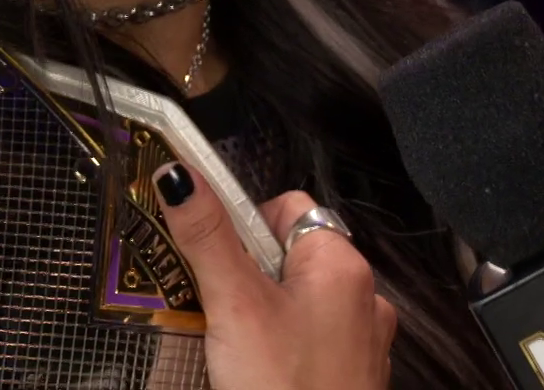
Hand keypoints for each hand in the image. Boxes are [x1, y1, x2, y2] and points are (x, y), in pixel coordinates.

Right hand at [153, 162, 395, 389]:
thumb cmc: (283, 388)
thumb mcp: (234, 305)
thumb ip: (207, 236)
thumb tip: (180, 174)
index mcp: (341, 263)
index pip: (288, 208)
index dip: (244, 226)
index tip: (215, 261)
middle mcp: (363, 296)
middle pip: (289, 257)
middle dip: (246, 277)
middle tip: (215, 308)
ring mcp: (361, 341)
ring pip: (298, 303)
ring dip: (261, 316)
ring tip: (230, 347)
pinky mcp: (351, 377)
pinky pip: (309, 342)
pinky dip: (281, 350)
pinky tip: (257, 374)